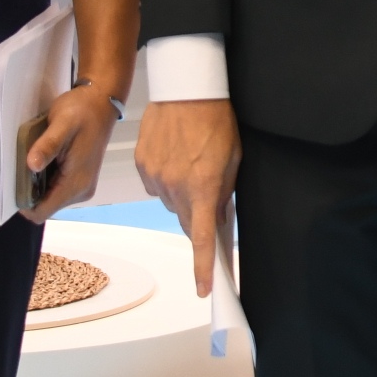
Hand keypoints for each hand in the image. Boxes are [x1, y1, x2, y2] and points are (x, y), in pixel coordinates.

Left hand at [18, 81, 121, 222]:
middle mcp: (81, 191)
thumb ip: (47, 146)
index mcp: (76, 183)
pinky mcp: (80, 179)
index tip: (14, 182)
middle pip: (45, 206)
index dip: (24, 203)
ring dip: (37, 183)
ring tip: (34, 158)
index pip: (43, 212)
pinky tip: (44, 158)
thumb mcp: (62, 124)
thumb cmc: (82, 112)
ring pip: (49, 197)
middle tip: (23, 164)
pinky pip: (56, 188)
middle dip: (29, 190)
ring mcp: (82, 186)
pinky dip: (45, 178)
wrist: (100, 103)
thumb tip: (31, 165)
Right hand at [135, 94, 241, 296]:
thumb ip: (224, 192)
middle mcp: (176, 186)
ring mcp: (156, 176)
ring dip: (180, 193)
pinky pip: (154, 184)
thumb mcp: (233, 158)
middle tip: (205, 193)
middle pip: (184, 220)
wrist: (186, 88)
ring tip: (189, 162)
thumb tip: (216, 218)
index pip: (201, 238)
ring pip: (169, 201)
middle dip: (196, 216)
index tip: (204, 288)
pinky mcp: (143, 165)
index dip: (202, 267)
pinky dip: (164, 178)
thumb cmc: (216, 119)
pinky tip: (173, 155)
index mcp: (203, 187)